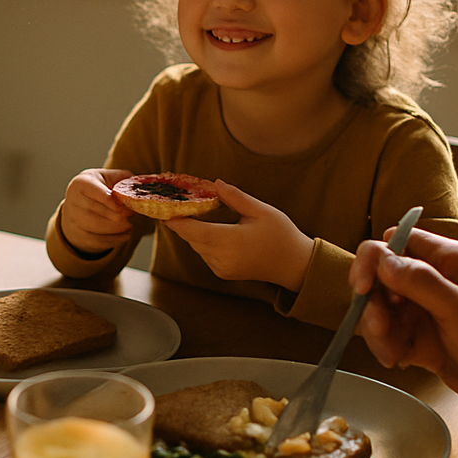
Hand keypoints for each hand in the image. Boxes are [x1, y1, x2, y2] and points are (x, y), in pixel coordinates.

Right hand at [59, 168, 135, 253]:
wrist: (79, 205)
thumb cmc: (98, 188)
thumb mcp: (109, 178)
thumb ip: (124, 179)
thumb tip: (140, 186)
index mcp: (80, 183)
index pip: (92, 191)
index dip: (108, 199)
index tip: (121, 206)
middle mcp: (73, 201)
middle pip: (97, 212)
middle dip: (118, 214)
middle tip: (131, 213)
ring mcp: (74, 220)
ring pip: (98, 228)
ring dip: (118, 228)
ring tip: (129, 223)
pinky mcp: (79, 236)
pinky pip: (99, 241)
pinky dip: (116, 239)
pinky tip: (126, 233)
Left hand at [167, 181, 313, 290]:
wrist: (294, 264)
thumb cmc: (280, 235)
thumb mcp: (260, 210)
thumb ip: (235, 197)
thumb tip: (215, 184)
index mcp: (230, 241)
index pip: (193, 231)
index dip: (175, 220)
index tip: (163, 208)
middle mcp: (222, 258)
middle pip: (192, 238)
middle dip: (184, 221)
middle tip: (176, 203)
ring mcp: (221, 268)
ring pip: (197, 246)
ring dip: (194, 231)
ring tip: (192, 212)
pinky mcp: (223, 273)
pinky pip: (205, 254)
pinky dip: (203, 241)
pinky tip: (211, 228)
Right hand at [350, 227, 457, 410]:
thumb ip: (422, 282)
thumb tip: (383, 260)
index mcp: (446, 259)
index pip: (396, 243)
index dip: (373, 261)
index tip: (364, 288)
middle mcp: (432, 279)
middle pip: (380, 278)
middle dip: (373, 304)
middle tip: (380, 328)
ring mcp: (424, 308)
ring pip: (381, 310)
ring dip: (378, 332)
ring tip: (392, 355)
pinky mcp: (420, 336)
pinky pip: (390, 335)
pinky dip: (387, 347)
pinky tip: (400, 361)